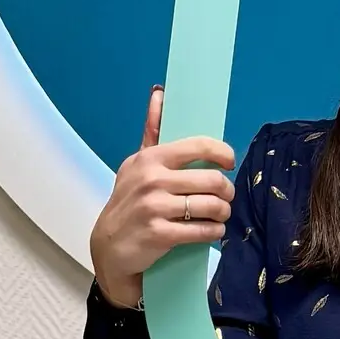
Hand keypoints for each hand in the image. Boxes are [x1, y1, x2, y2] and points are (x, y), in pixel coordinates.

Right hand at [88, 87, 236, 308]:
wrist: (110, 245)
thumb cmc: (131, 200)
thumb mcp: (138, 164)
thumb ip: (153, 131)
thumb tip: (159, 93)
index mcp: (150, 158)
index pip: (198, 146)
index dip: (222, 153)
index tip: (229, 162)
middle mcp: (151, 180)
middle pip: (212, 180)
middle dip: (227, 191)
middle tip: (226, 197)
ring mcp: (154, 207)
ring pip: (211, 206)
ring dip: (223, 213)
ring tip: (221, 215)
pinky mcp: (159, 234)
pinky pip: (202, 231)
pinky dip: (214, 232)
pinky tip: (213, 231)